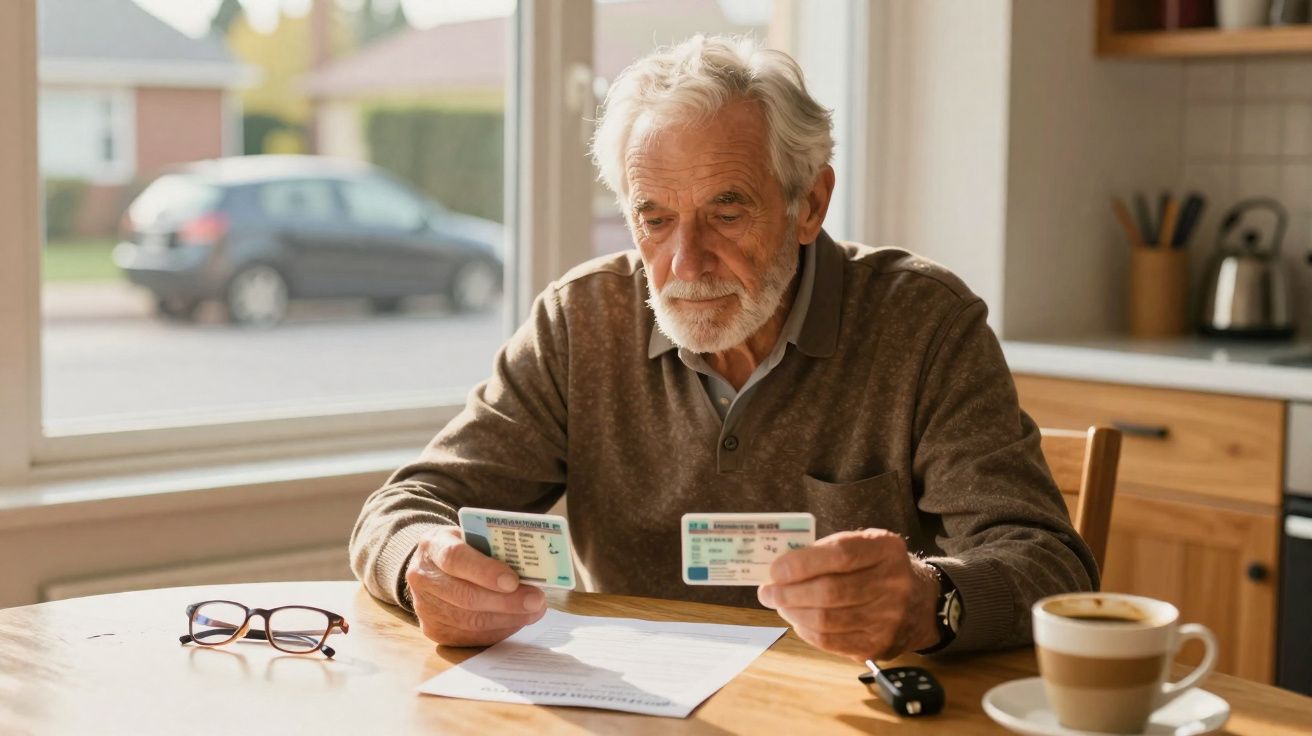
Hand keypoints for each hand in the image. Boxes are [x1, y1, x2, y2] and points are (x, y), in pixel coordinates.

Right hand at [404, 526, 547, 646]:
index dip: (485, 571)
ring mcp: (425, 607)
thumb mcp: (474, 536)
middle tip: (536, 600)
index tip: (513, 581)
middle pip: (465, 596)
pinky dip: (498, 630)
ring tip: (533, 611)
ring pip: (469, 621)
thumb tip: (532, 571)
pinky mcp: (434, 630)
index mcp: (433, 545)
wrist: (433, 565)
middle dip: (506, 601)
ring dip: (507, 618)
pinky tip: (517, 621)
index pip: (456, 558)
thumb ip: (496, 549)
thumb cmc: (464, 548)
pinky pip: (470, 636)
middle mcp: (422, 577)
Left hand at [756, 529, 941, 660]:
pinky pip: (830, 641)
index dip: (801, 563)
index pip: (839, 554)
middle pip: (830, 591)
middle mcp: (893, 583)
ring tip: (780, 604)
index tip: (775, 570)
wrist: (921, 602)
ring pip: (826, 620)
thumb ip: (826, 551)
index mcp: (886, 549)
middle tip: (767, 592)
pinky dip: (806, 630)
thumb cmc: (877, 568)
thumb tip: (780, 567)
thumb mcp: (863, 545)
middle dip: (788, 593)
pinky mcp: (878, 645)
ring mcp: (888, 618)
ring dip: (793, 612)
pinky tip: (798, 620)